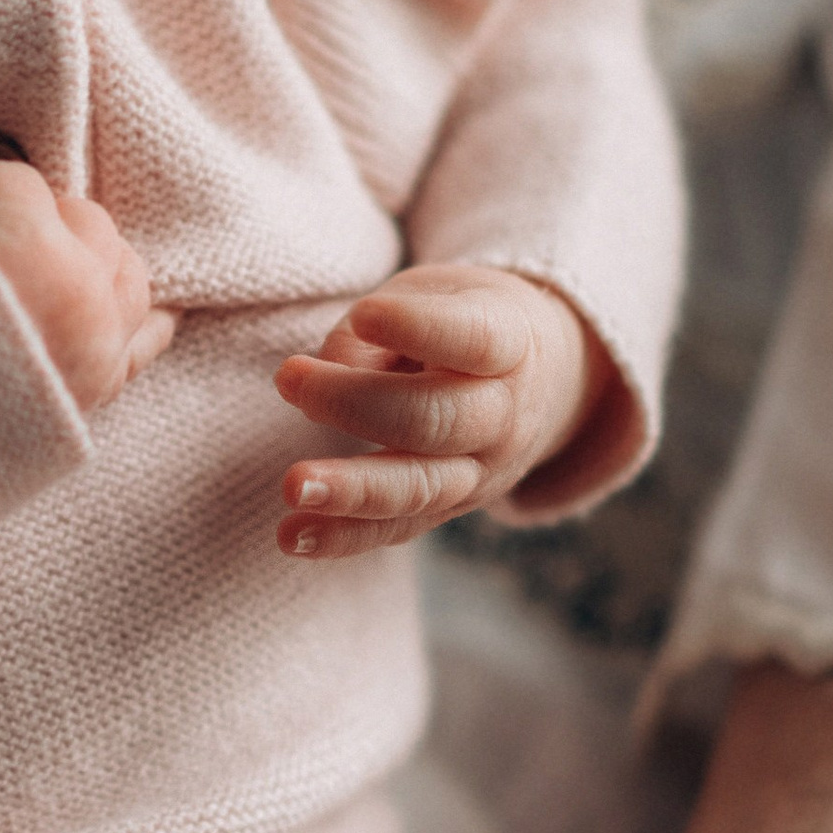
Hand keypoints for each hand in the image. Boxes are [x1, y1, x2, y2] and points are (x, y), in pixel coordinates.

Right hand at [0, 158, 175, 411]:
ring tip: (54, 274)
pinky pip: (146, 338)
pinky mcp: (102, 385)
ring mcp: (99, 340)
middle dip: (44, 224)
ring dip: (96, 263)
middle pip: (87, 220)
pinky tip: (145, 310)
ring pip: (128, 270)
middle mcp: (78, 289)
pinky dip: (143, 320)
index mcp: (24, 244)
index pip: (16, 182)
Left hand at [272, 261, 602, 554]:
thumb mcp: (434, 296)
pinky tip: (293, 536)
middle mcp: (504, 415)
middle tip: (289, 379)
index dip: (420, 327)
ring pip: (418, 487)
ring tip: (294, 487)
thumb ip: (374, 328)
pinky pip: (396, 528)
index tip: (366, 314)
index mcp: (510, 345)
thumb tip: (322, 374)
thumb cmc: (462, 321)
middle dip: (356, 404)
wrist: (543, 382)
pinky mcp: (450, 508)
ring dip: (352, 491)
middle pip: (436, 419)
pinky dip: (342, 536)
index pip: (474, 340)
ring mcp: (481, 472)